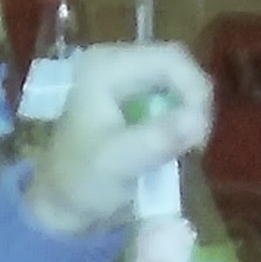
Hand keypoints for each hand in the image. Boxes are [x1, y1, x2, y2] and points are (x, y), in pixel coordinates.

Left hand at [25, 41, 216, 242]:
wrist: (60, 202)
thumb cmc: (81, 182)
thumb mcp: (119, 162)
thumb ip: (157, 139)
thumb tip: (198, 121)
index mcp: (106, 68)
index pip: (170, 59)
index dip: (195, 92)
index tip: (199, 134)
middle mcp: (114, 60)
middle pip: (178, 65)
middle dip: (195, 101)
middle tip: (197, 141)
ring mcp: (122, 74)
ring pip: (177, 78)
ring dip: (190, 109)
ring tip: (190, 144)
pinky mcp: (130, 91)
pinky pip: (169, 92)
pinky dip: (180, 114)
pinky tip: (177, 139)